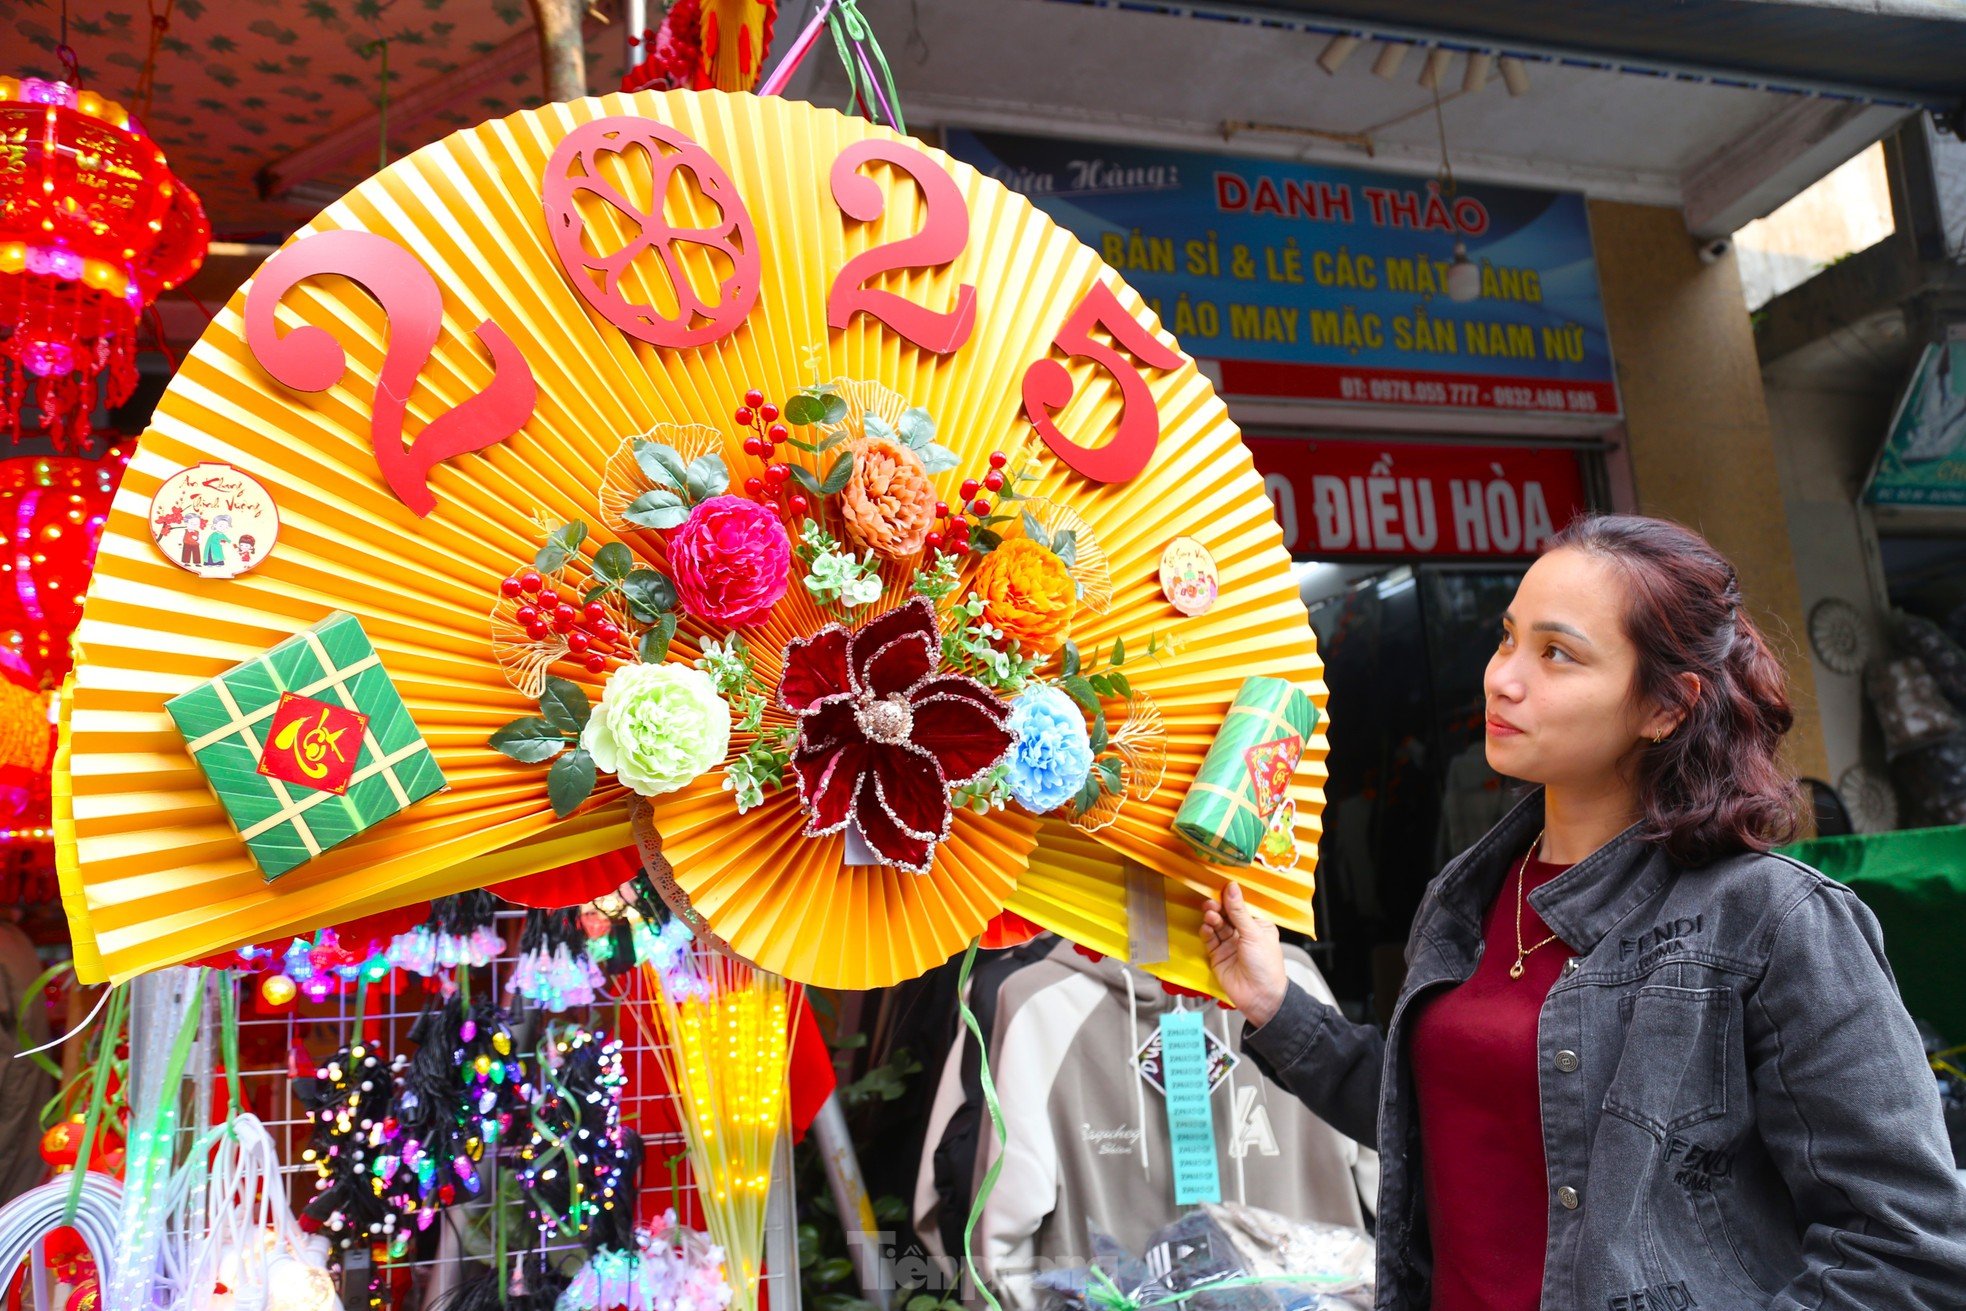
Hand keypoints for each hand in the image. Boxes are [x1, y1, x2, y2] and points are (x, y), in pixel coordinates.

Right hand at [1200, 882, 1287, 1026]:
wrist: (1260, 997)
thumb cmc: (1266, 967)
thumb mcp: (1253, 934)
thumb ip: (1239, 911)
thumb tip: (1232, 889)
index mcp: (1258, 926)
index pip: (1241, 907)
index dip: (1230, 899)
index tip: (1221, 889)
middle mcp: (1243, 934)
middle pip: (1226, 915)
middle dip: (1218, 908)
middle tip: (1211, 902)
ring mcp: (1230, 945)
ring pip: (1217, 926)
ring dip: (1212, 919)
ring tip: (1211, 916)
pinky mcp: (1218, 955)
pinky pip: (1210, 939)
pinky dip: (1207, 932)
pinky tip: (1207, 927)